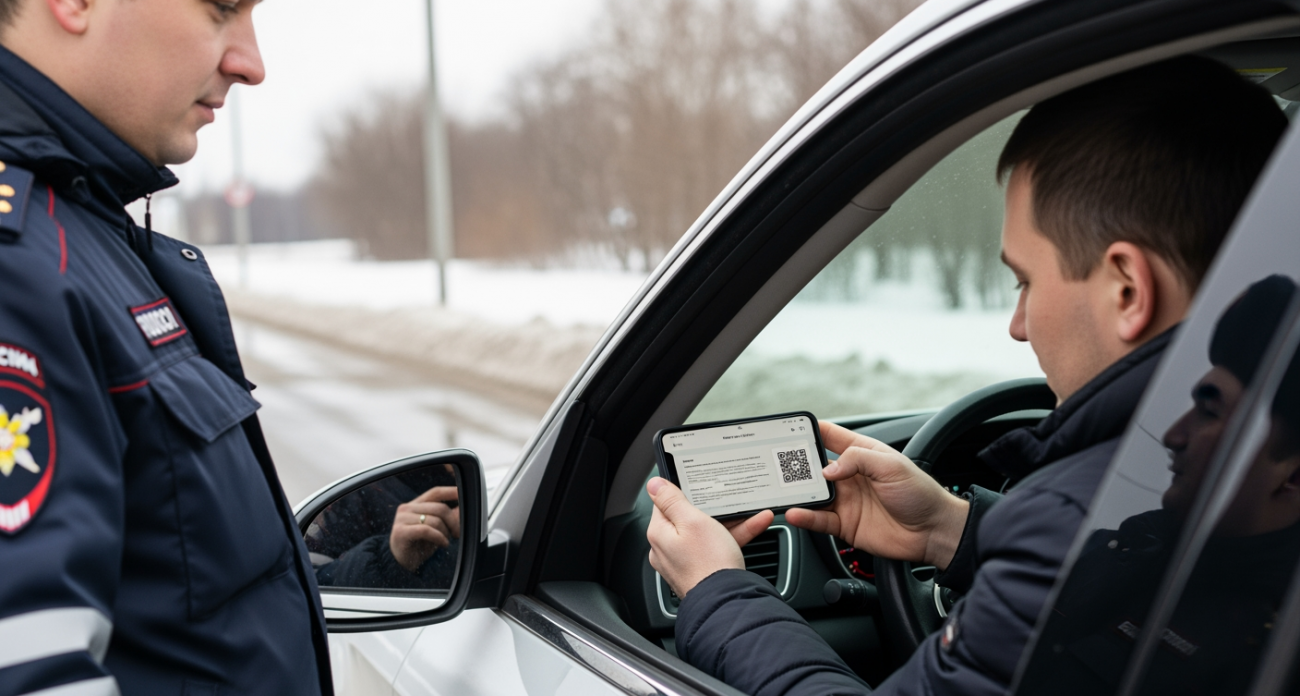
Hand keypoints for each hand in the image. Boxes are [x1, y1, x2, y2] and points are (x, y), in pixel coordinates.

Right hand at [389, 486, 460, 572]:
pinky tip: (443, 544)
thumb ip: (448, 517)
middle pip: (439, 507)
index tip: (464, 494)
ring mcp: (402, 519)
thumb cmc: (420, 546)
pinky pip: (426, 530)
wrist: (401, 564)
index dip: (451, 492)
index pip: (436, 492)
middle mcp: (407, 508)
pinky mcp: (400, 532)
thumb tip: (464, 507)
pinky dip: (439, 537)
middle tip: (457, 534)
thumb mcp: (438, 529)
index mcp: (416, 504)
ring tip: (445, 542)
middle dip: (453, 521)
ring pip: (435, 520)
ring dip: (445, 533)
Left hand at [645, 477, 773, 597]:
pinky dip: (733, 536)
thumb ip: (672, 500)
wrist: (727, 601)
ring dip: (729, 521)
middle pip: (688, 517)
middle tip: (727, 497)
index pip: (664, 502)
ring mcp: (684, 561)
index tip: (698, 483)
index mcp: (659, 533)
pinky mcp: (701, 570)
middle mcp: (667, 548)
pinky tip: (754, 525)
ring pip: (706, 532)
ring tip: (750, 510)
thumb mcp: (692, 521)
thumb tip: (654, 484)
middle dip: (712, 507)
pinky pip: (716, 546)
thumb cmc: (708, 563)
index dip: (682, 490)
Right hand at [784, 421, 968, 569]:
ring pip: (812, 494)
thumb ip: (857, 460)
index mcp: (861, 454)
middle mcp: (850, 476)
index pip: (829, 436)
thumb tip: (827, 470)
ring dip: (797, 492)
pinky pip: (819, 520)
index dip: (809, 431)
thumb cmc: (919, 493)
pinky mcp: (845, 525)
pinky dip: (805, 517)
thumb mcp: (891, 466)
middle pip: (814, 467)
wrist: (933, 531)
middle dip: (795, 464)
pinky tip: (796, 513)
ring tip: (780, 490)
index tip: (787, 429)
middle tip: (775, 463)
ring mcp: (846, 501)